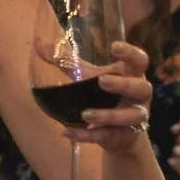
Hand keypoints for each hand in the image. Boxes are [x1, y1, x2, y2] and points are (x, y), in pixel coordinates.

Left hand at [68, 40, 155, 154]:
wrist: (118, 133)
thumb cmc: (105, 95)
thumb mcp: (87, 77)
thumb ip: (67, 61)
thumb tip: (39, 43)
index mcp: (132, 74)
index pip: (140, 60)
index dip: (130, 53)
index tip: (114, 46)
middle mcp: (139, 95)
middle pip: (141, 87)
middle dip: (123, 85)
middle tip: (103, 81)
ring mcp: (135, 117)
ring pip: (129, 116)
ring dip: (107, 115)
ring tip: (85, 114)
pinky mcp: (125, 136)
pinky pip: (109, 136)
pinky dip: (89, 135)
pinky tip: (69, 133)